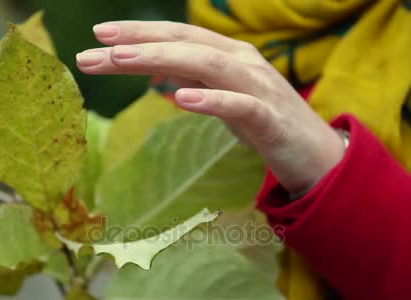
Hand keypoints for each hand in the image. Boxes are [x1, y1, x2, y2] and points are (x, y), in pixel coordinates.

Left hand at [76, 21, 344, 192]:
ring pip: (208, 64)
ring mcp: (259, 87)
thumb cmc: (265, 124)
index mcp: (229, 56)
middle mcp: (243, 62)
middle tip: (95, 46)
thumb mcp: (224, 98)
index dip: (139, 32)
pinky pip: (240, 105)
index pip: (178, 37)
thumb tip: (160, 78)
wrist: (315, 155)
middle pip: (186, 43)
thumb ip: (197, 82)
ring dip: (163, 60)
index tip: (98, 36)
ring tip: (123, 60)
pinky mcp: (271, 119)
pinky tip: (182, 98)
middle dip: (138, 41)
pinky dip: (211, 99)